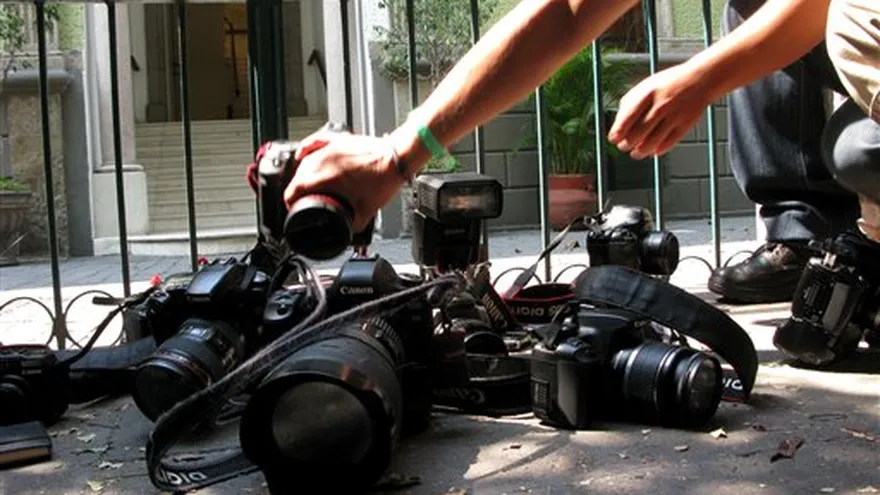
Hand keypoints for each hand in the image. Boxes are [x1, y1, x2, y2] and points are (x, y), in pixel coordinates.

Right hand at [284, 131, 406, 231]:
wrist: (398, 158)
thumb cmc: (384, 178)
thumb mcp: (367, 210)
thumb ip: (354, 225)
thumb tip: (348, 232)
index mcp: (325, 177)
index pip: (294, 189)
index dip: (290, 202)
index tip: (292, 207)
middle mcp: (323, 160)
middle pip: (297, 176)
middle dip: (297, 189)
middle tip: (301, 200)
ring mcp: (329, 148)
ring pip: (304, 161)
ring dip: (301, 174)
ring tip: (305, 184)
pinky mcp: (338, 139)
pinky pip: (314, 142)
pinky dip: (306, 149)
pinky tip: (302, 154)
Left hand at [608, 63, 712, 159]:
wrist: (701, 79)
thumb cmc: (669, 84)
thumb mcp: (646, 85)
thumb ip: (630, 102)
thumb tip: (618, 123)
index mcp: (648, 93)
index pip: (628, 117)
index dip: (617, 132)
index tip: (613, 139)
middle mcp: (661, 105)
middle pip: (638, 133)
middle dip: (626, 144)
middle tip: (624, 146)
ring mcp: (674, 116)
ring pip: (651, 143)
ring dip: (639, 152)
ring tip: (635, 153)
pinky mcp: (685, 126)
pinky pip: (667, 144)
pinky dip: (657, 151)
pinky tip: (652, 150)